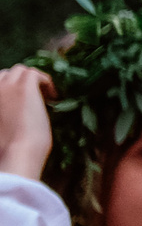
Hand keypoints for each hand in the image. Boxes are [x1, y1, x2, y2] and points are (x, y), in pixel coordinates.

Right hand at [0, 66, 53, 181]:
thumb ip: (5, 114)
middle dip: (20, 83)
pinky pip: (35, 74)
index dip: (10, 92)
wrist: (16, 155)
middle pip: (5, 75)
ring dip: (33, 81)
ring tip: (46, 97)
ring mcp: (5, 86)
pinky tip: (53, 97)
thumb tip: (17, 116)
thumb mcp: (2, 129)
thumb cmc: (10, 151)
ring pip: (20, 70)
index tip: (23, 104)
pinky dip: (46, 82)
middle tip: (36, 99)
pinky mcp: (23, 86)